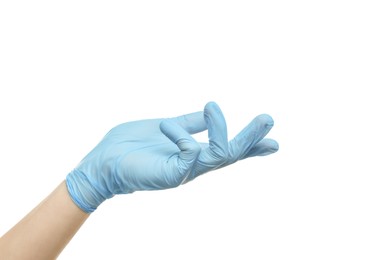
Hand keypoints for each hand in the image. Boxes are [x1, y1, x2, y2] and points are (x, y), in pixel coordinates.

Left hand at [66, 102, 277, 212]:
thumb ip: (189, 123)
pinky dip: (183, 136)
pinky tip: (166, 126)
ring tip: (217, 108)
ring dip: (229, 133)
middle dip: (251, 139)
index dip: (251, 147)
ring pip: (220, 156)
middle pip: (231, 154)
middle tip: (268, 119)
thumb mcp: (168, 127)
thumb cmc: (131, 144)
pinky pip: (190, 155)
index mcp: (194, 153)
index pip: (228, 150)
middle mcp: (193, 164)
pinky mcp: (172, 175)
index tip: (274, 143)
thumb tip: (208, 111)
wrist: (103, 162)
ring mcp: (184, 171)